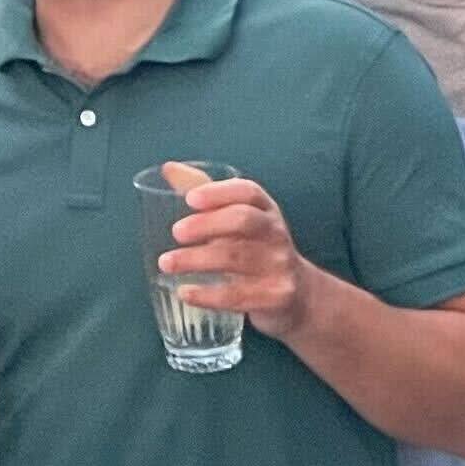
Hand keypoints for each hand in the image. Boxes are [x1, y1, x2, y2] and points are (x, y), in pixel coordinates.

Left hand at [158, 166, 311, 334]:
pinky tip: (184, 292)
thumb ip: (208, 196)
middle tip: (175, 232)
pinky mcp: (274, 297)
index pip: (248, 192)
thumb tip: (169, 169)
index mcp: (266, 209)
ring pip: (235, 258)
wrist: (298, 294)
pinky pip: (236, 295)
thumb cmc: (257, 249)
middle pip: (243, 220)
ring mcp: (278, 265)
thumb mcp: (240, 220)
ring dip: (195, 260)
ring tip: (166, 263)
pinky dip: (206, 294)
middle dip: (206, 224)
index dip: (219, 192)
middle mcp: (275, 233)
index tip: (190, 199)